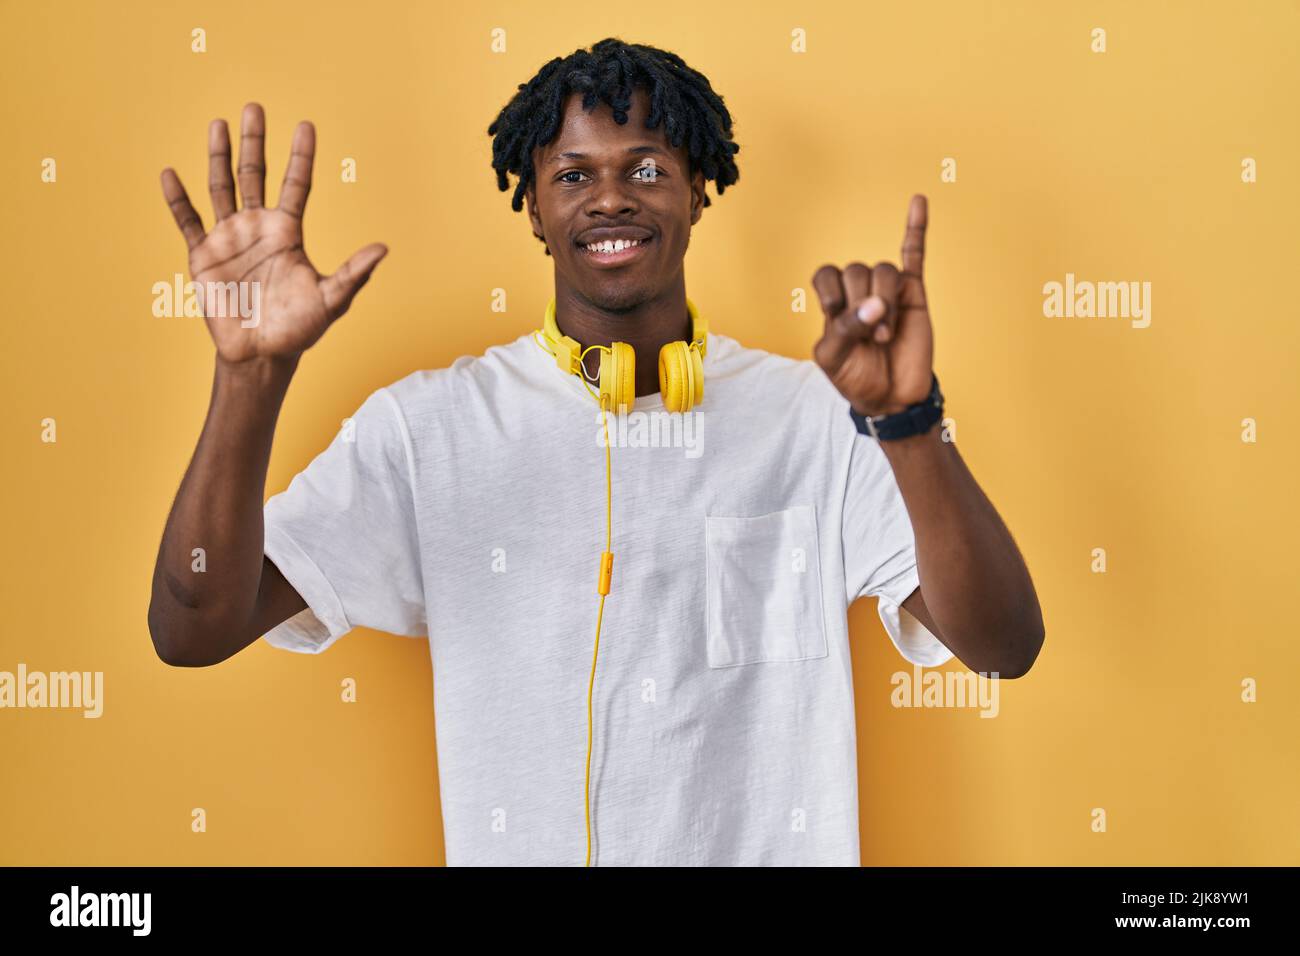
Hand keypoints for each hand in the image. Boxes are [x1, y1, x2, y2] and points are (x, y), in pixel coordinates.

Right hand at [160, 102, 386, 364]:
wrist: (262, 355)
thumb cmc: (300, 330)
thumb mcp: (331, 300)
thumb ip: (355, 273)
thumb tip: (384, 248)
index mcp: (288, 233)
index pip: (297, 185)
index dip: (301, 156)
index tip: (306, 125)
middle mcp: (258, 228)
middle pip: (255, 175)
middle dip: (254, 142)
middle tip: (255, 107)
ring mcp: (229, 239)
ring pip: (221, 187)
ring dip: (218, 156)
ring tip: (218, 123)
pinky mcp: (204, 256)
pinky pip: (188, 222)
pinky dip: (178, 200)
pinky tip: (170, 174)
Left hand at [811, 194, 933, 416]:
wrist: (892, 398)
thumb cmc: (857, 378)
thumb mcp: (835, 359)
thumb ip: (845, 329)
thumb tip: (875, 305)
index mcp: (834, 304)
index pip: (827, 274)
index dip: (831, 291)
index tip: (836, 315)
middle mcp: (859, 292)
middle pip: (857, 271)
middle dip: (863, 306)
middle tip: (872, 340)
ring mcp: (887, 290)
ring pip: (884, 271)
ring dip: (885, 303)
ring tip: (886, 335)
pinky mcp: (913, 292)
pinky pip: (914, 254)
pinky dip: (917, 227)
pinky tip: (918, 201)